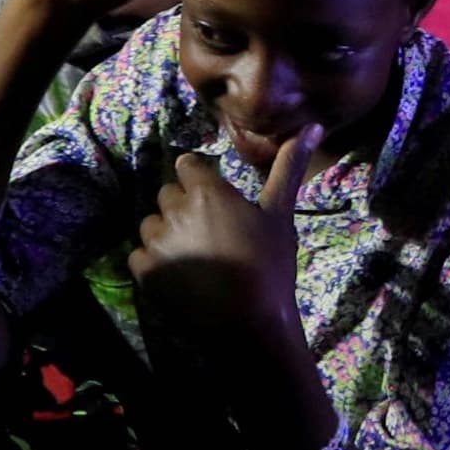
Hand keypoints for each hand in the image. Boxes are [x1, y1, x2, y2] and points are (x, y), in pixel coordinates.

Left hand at [129, 138, 313, 359]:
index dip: (197, 178)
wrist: (250, 324)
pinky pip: (137, 255)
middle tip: (206, 229)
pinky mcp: (145, 273)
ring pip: (150, 225)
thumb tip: (312, 125)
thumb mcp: (280, 214)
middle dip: (181, 206)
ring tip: (191, 253)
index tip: (210, 196)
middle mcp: (175, 211)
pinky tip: (176, 273)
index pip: (186, 166)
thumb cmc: (270, 265)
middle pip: (167, 194)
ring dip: (164, 233)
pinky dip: (152, 261)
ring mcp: (156, 243)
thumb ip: (289, 168)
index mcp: (207, 192)